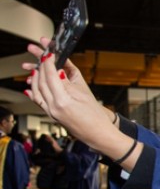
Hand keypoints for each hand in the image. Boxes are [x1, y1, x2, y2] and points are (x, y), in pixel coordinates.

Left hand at [23, 39, 140, 168]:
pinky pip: (38, 101)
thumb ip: (68, 82)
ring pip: (36, 91)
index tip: (49, 53)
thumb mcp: (84, 94)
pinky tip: (31, 87)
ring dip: (35, 78)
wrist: (99, 134)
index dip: (49, 63)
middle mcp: (53, 108)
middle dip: (41, 67)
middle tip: (42, 56)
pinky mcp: (51, 116)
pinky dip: (34, 91)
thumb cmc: (96, 117)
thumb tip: (58, 70)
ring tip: (37, 68)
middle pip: (41, 82)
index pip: (51, 76)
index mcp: (63, 101)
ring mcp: (51, 113)